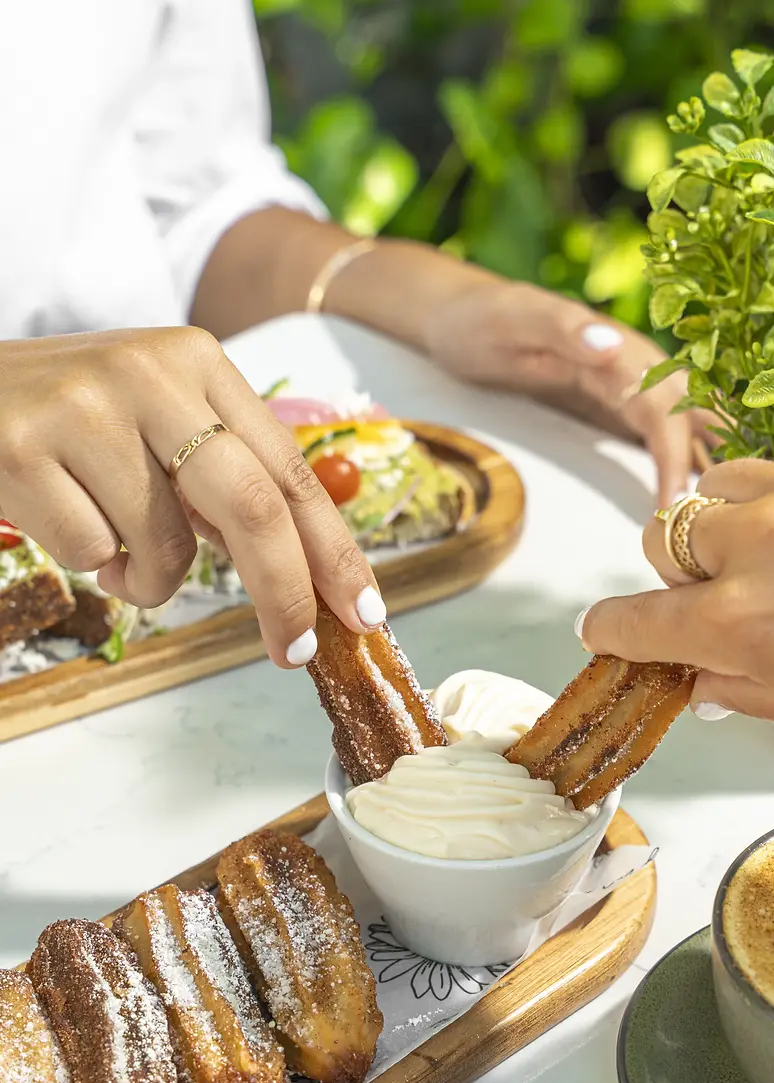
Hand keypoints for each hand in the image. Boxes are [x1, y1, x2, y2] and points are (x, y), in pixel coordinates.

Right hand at [0, 328, 384, 666]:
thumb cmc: (67, 416)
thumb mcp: (155, 418)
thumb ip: (223, 474)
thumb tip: (303, 569)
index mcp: (198, 364)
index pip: (291, 471)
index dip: (334, 551)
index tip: (363, 612)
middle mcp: (150, 375)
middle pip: (255, 508)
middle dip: (284, 593)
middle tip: (293, 650)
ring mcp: (84, 408)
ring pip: (167, 546)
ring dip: (152, 581)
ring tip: (116, 553)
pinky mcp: (22, 449)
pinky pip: (94, 554)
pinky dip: (93, 567)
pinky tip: (62, 524)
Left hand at [423, 277, 716, 505]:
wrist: (458, 314)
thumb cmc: (482, 320)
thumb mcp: (515, 321)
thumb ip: (561, 329)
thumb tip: (611, 345)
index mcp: (616, 348)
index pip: (663, 406)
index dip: (673, 454)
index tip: (672, 503)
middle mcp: (632, 366)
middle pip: (688, 416)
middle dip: (707, 463)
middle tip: (709, 522)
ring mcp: (625, 385)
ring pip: (682, 423)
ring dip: (703, 461)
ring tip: (713, 516)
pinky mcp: (613, 401)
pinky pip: (656, 430)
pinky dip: (677, 457)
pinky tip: (688, 489)